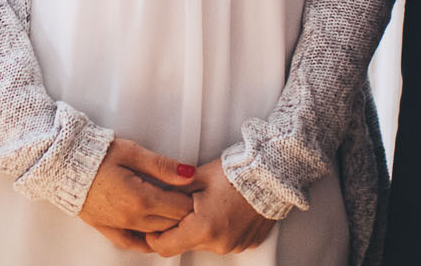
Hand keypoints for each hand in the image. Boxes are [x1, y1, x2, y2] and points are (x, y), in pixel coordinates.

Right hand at [77, 136, 197, 250]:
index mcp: (141, 198)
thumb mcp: (131, 152)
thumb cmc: (97, 153)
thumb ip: (161, 165)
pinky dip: (146, 241)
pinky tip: (152, 234)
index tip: (191, 188)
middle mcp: (131, 218)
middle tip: (183, 197)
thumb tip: (189, 174)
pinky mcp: (106, 228)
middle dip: (182, 212)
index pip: (180, 208)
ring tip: (168, 208)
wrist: (62, 162)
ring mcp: (118, 226)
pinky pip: (132, 243)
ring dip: (167, 225)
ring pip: (155, 234)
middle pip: (171, 224)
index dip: (190, 198)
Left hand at [143, 159, 275, 255]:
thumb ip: (169, 193)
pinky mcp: (247, 243)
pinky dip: (218, 229)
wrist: (270, 174)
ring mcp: (235, 245)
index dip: (153, 236)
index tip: (151, 225)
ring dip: (199, 228)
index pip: (165, 246)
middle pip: (185, 244)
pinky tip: (221, 209)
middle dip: (178, 228)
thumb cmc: (234, 173)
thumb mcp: (194, 178)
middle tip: (181, 205)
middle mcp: (219, 244)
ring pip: (205, 243)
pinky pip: (224, 240)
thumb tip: (151, 198)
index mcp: (203, 229)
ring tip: (205, 203)